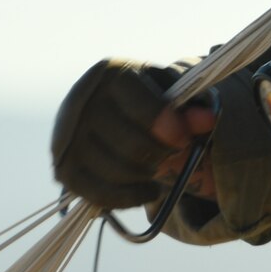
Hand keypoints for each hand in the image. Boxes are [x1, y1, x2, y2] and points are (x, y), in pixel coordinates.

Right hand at [50, 59, 212, 209]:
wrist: (108, 111)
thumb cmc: (145, 99)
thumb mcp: (169, 93)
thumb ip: (189, 106)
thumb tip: (207, 120)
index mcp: (110, 73)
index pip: (139, 106)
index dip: (167, 126)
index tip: (183, 138)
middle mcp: (81, 102)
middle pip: (131, 146)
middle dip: (161, 155)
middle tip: (173, 152)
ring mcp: (67, 138)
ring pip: (118, 172)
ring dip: (148, 176)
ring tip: (159, 167)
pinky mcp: (63, 169)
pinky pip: (100, 195)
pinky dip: (130, 198)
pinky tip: (147, 190)